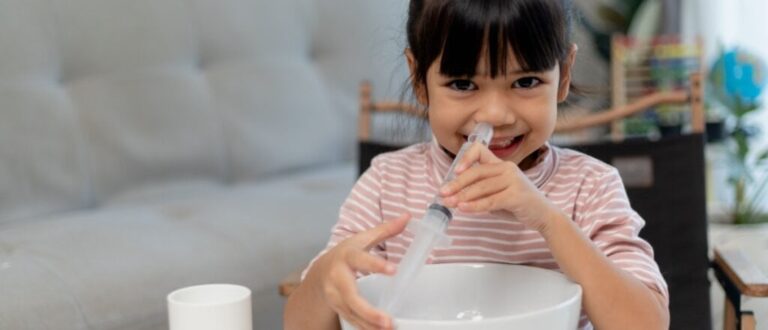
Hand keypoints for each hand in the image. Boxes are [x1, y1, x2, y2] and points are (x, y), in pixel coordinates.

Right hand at [305, 213, 410, 329]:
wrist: (320, 271)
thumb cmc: (346, 253)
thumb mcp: (363, 239)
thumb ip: (385, 229)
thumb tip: (407, 216)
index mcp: (347, 256)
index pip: (361, 260)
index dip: (376, 265)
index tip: (393, 270)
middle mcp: (337, 278)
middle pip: (351, 296)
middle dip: (368, 311)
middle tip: (387, 320)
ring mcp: (335, 296)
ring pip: (351, 313)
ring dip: (369, 323)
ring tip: (388, 328)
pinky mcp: (338, 308)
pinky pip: (352, 320)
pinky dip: (365, 328)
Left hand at [440, 143, 555, 232]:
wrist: (543, 215)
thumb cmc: (517, 204)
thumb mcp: (497, 193)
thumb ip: (480, 190)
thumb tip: (454, 195)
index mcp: (502, 164)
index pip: (480, 151)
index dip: (466, 158)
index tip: (454, 171)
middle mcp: (507, 168)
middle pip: (476, 172)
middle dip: (456, 183)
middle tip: (442, 193)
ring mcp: (513, 181)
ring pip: (481, 187)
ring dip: (462, 196)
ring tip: (449, 203)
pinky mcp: (516, 195)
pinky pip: (490, 201)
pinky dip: (475, 206)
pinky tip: (463, 209)